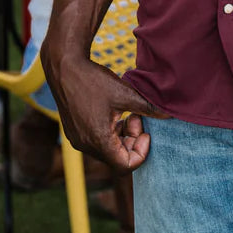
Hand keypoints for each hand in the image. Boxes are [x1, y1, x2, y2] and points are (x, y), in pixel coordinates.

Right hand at [43, 52, 164, 171]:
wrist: (64, 66)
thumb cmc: (93, 79)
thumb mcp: (124, 93)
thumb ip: (147, 107)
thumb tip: (169, 114)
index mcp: (98, 141)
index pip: (126, 165)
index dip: (141, 152)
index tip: (146, 131)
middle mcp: (85, 145)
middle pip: (117, 158)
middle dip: (132, 141)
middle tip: (137, 117)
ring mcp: (77, 139)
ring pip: (107, 150)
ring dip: (122, 136)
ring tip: (126, 113)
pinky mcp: (74, 132)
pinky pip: (96, 142)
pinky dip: (109, 133)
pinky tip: (113, 112)